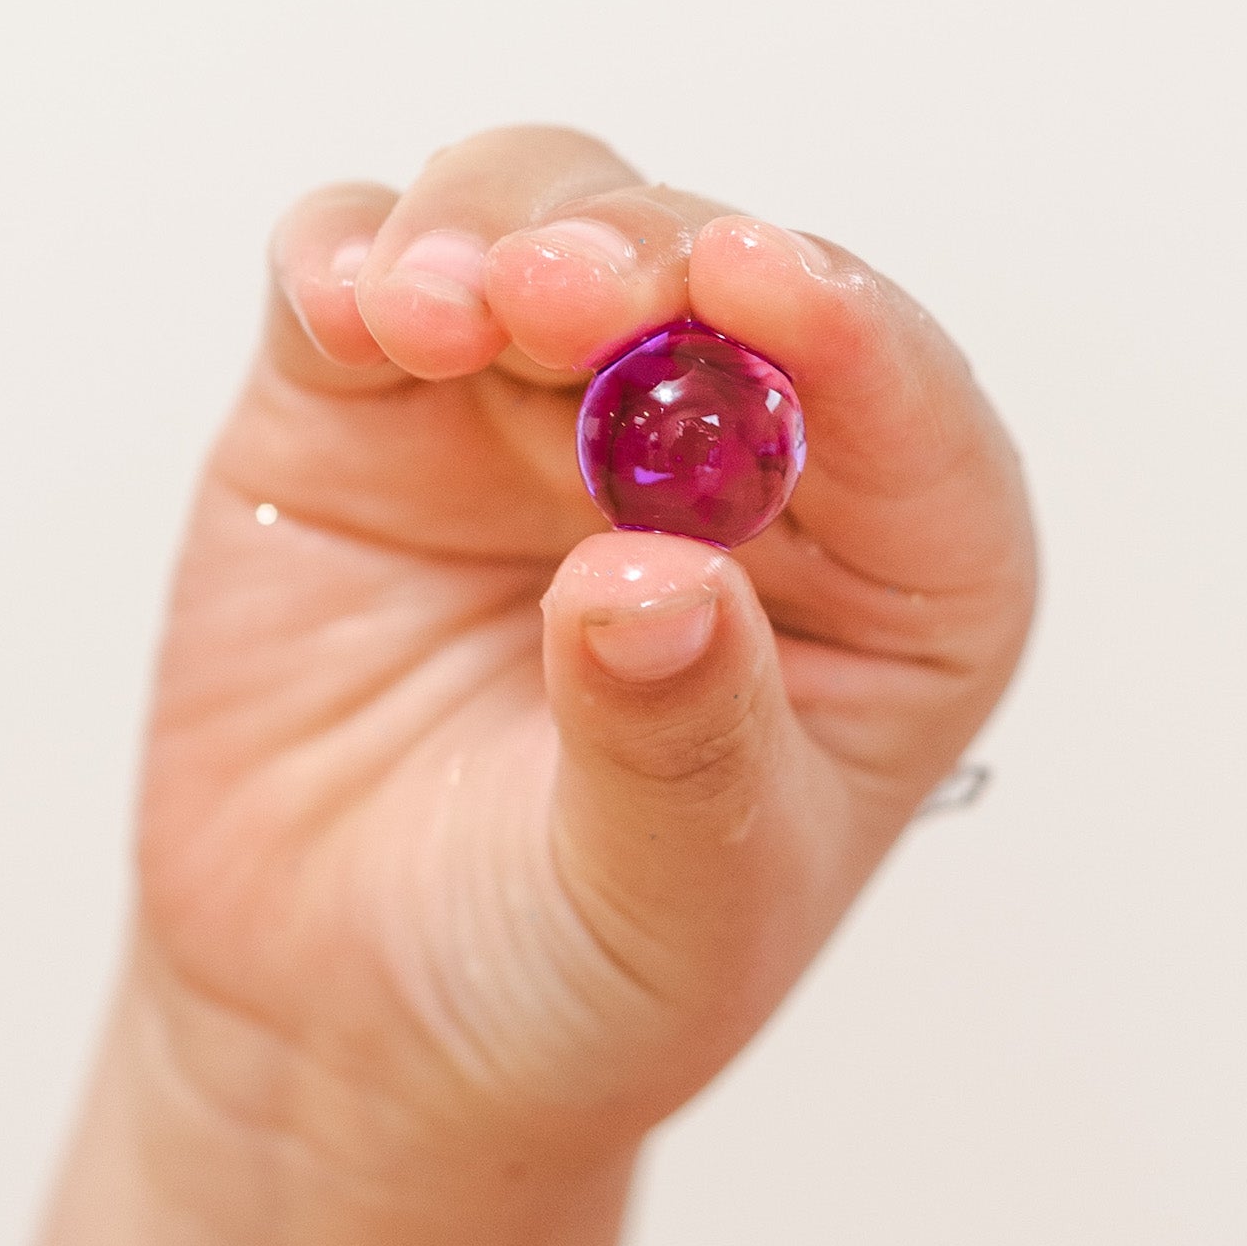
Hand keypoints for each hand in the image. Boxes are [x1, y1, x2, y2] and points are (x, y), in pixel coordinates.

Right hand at [133, 122, 1037, 1185]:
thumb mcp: (666, 905)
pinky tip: (350, 311)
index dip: (844, 328)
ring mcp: (533, 412)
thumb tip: (653, 584)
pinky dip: (349, 256)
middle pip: (707, 267)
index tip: (760, 283)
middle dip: (640, 253)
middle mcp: (728, 456)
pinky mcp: (364, 405)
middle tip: (561, 294)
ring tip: (438, 313)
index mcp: (887, 579)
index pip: (907, 408)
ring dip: (495, 228)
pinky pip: (357, 268)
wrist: (339, 1033)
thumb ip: (674, 745)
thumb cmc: (571, 977)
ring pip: (540, 212)